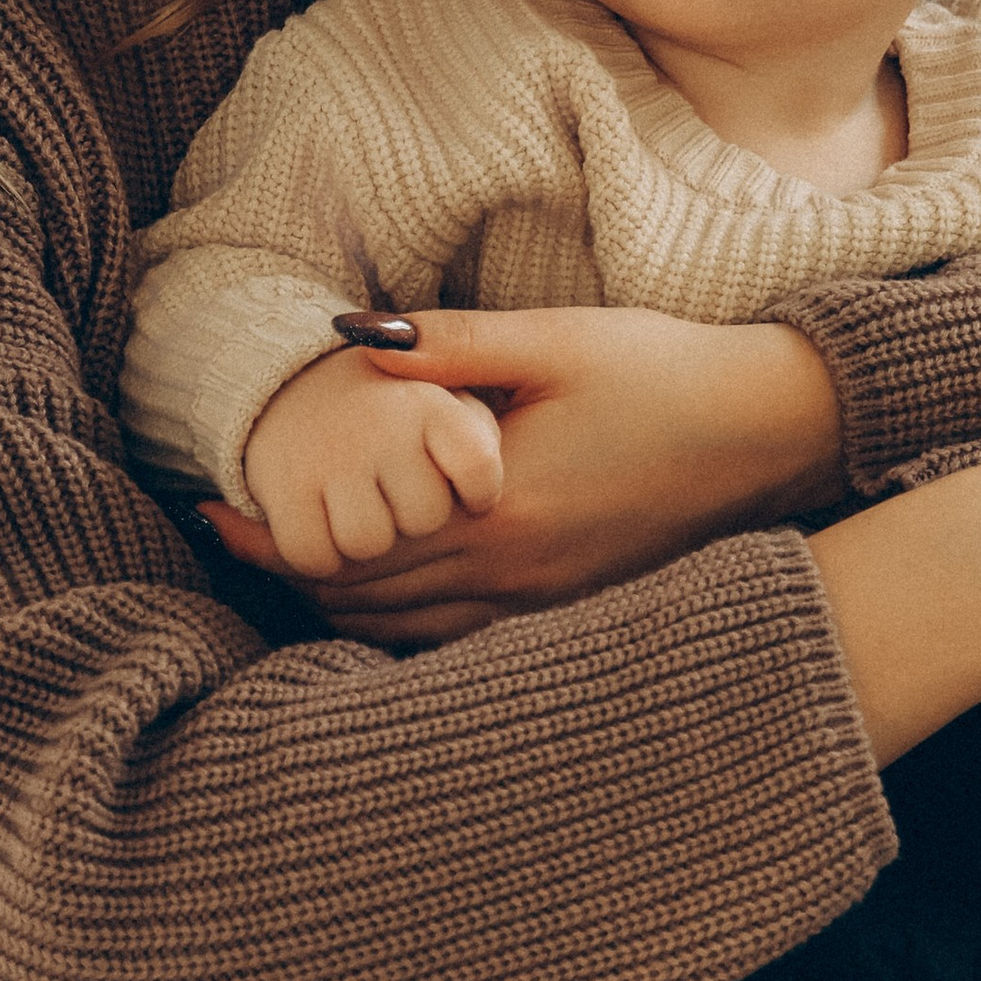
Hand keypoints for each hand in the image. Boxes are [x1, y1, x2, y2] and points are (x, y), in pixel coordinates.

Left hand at [197, 308, 844, 639]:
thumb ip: (448, 343)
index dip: (266, 537)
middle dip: (286, 572)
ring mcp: (542, 606)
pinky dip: (399, 628)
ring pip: (402, 634)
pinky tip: (381, 595)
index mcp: (493, 507)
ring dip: (338, 605)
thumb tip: (346, 337)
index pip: (344, 546)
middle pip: (359, 601)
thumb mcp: (553, 339)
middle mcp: (510, 576)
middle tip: (228, 537)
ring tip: (290, 564)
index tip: (211, 513)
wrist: (770, 432)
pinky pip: (456, 642)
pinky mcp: (571, 612)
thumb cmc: (662, 372)